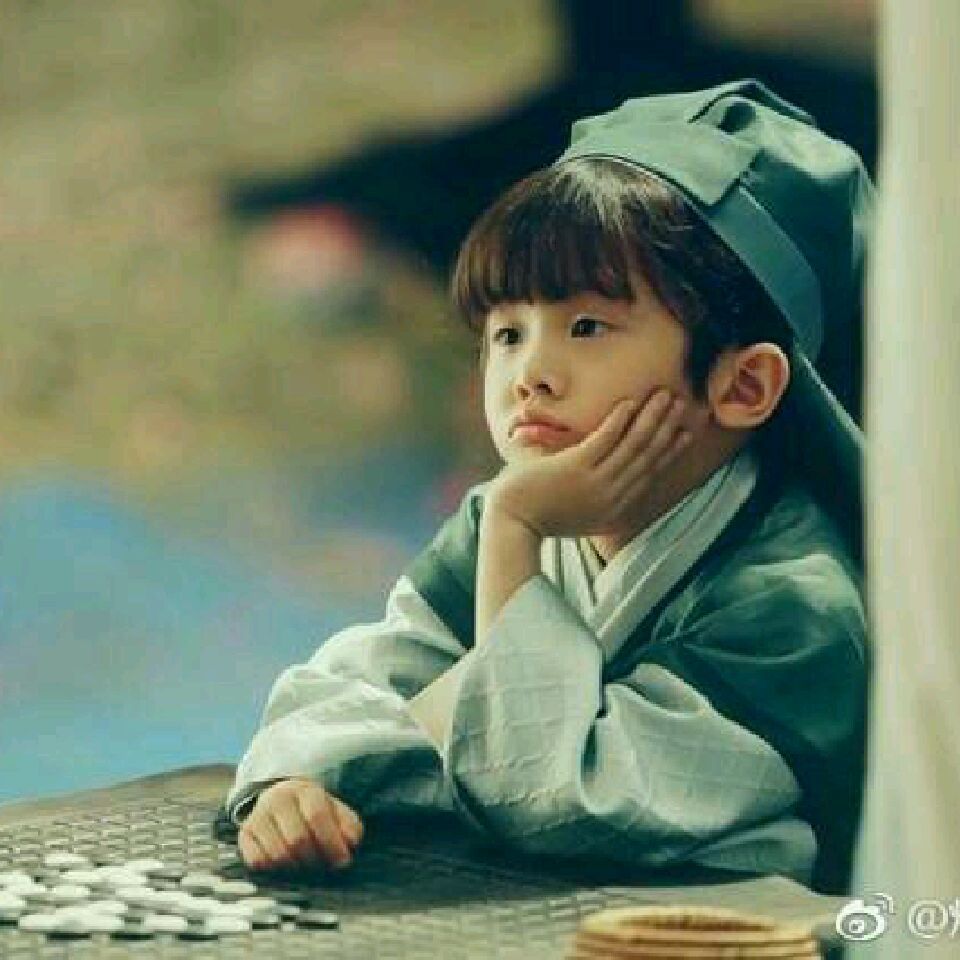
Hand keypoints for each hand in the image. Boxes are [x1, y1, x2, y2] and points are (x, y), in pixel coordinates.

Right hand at [238, 778, 363, 871]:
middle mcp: (278, 798)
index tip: (342, 861)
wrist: (283, 799)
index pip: (317, 816)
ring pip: (277, 853)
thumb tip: (350, 843)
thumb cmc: (315, 811)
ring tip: (304, 865)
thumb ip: (349, 826)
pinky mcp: (245, 832)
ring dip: (295, 867)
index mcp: (305, 791)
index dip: (331, 842)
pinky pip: (257, 861)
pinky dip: (274, 869)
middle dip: (314, 859)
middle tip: (322, 866)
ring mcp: (258, 814)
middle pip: (297, 838)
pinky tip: (284, 864)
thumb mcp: (337, 812)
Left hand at [487, 389, 689, 538]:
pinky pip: (605, 439)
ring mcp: (596, 482)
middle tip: (682, 404)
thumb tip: (609, 483)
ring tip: (663, 395)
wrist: (511, 524)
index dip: (670, 452)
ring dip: (651, 417)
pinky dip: (619, 420)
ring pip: (633, 445)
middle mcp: (612, 496)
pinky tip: (629, 402)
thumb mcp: (578, 514)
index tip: (686, 433)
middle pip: (648, 456)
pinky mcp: (576, 468)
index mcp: (614, 508)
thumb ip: (597, 499)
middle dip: (667, 427)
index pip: (650, 474)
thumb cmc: (538, 516)